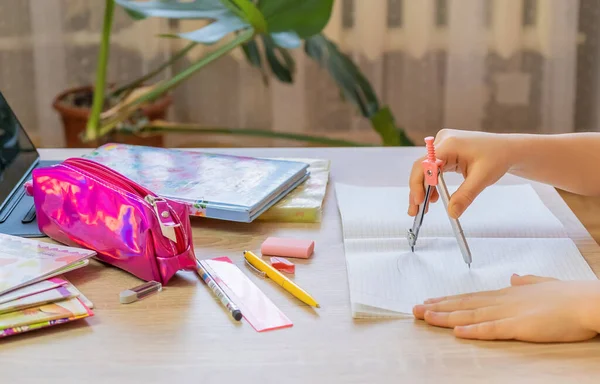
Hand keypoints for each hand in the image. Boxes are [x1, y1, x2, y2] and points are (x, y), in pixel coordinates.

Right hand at [408, 129, 515, 218]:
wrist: (509, 149)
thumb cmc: (498, 157)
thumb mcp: (482, 179)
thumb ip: (465, 196)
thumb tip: (452, 213)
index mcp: (449, 144)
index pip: (424, 164)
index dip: (418, 184)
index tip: (419, 202)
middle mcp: (442, 142)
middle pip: (422, 168)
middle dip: (418, 190)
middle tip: (415, 211)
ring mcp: (443, 146)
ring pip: (426, 170)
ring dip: (424, 189)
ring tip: (424, 208)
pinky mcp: (446, 152)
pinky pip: (434, 169)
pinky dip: (432, 184)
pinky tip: (433, 198)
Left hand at [413, 274, 599, 342]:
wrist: (588, 301)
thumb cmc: (570, 296)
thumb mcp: (543, 285)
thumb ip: (526, 282)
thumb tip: (513, 277)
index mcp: (508, 294)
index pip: (471, 297)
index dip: (448, 300)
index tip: (430, 300)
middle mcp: (503, 301)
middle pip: (464, 304)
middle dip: (438, 307)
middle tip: (415, 309)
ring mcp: (510, 313)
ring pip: (470, 315)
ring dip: (446, 317)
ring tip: (425, 316)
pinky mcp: (521, 327)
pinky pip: (492, 330)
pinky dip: (473, 330)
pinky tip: (457, 331)